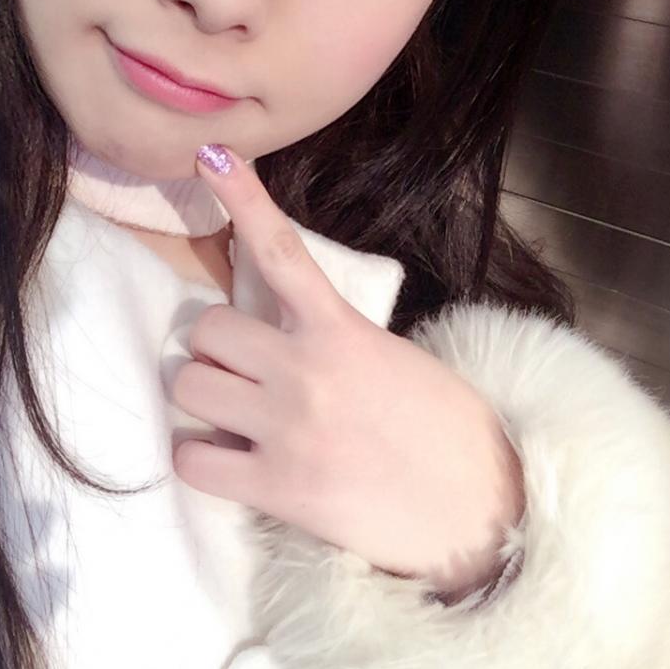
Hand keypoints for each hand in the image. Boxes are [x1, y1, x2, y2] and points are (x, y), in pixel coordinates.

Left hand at [169, 144, 524, 596]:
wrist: (481, 512)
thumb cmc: (450, 431)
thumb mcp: (396, 358)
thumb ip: (336, 337)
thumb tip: (288, 330)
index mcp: (341, 331)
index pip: (281, 251)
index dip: (242, 198)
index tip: (210, 155)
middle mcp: (305, 370)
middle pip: (208, 329)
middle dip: (218, 348)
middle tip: (243, 370)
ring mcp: (286, 428)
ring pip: (189, 385)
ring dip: (205, 395)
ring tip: (236, 414)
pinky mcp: (275, 487)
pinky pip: (192, 458)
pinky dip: (200, 457)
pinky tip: (227, 461)